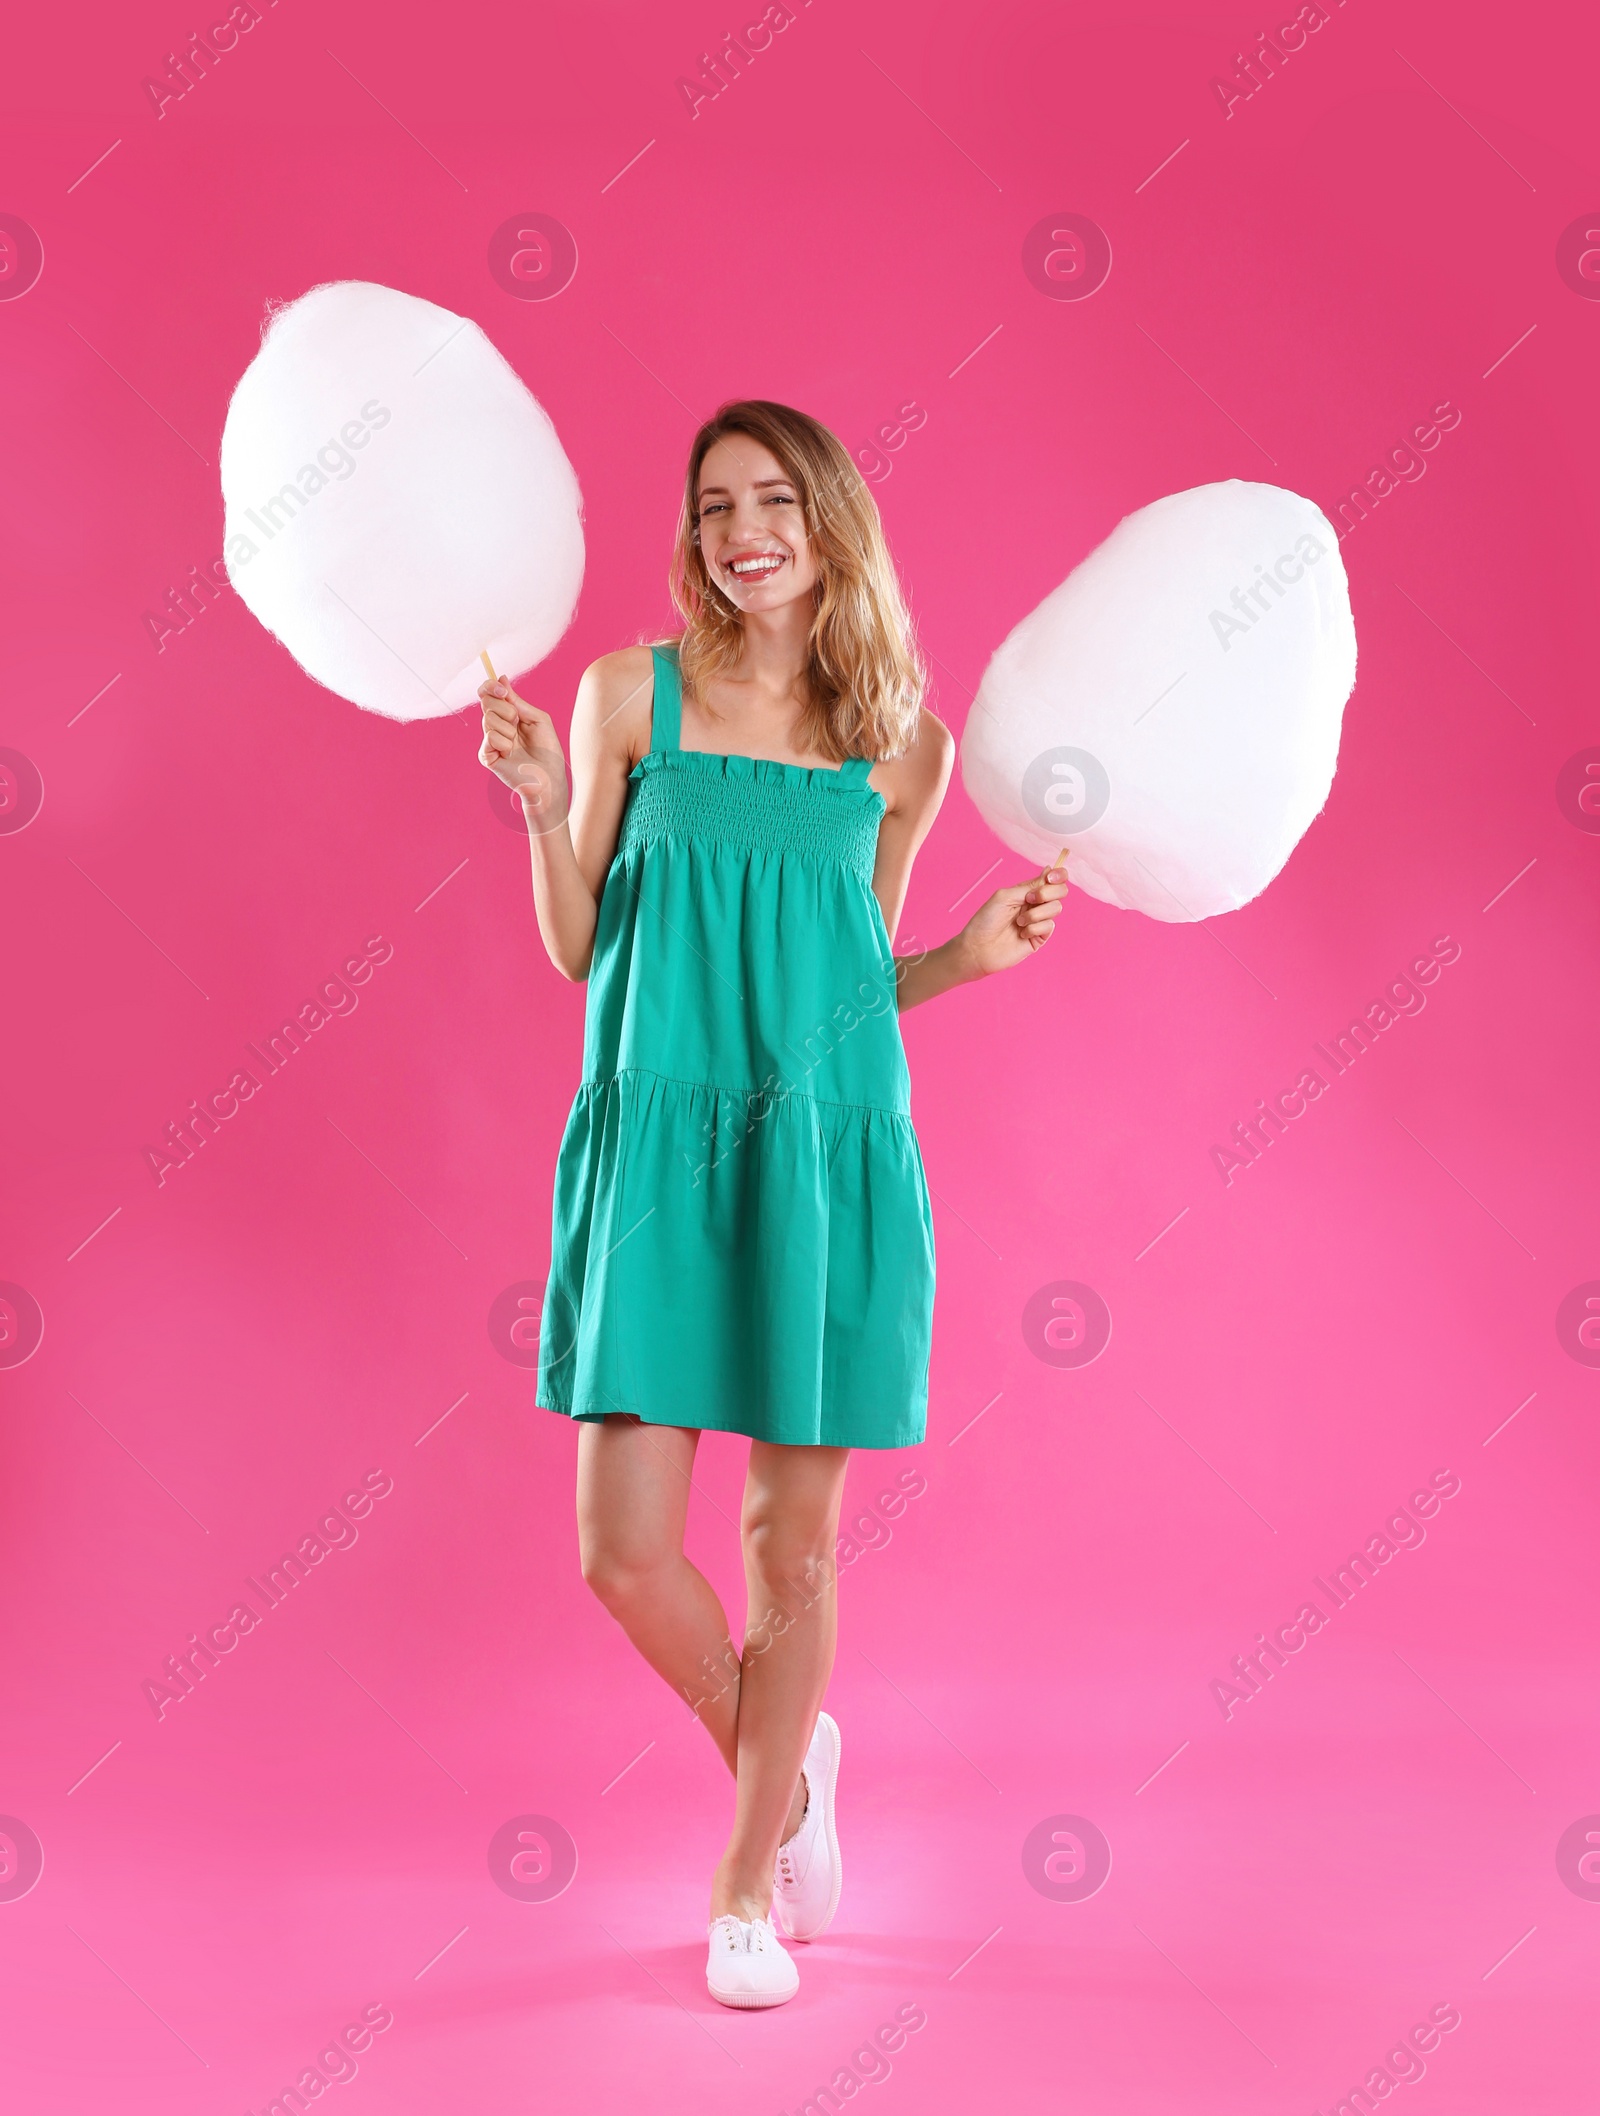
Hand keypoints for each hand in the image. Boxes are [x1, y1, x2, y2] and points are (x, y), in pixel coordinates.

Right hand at [478, 676, 569, 831]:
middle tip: (518, 723)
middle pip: (486, 702)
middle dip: (506, 709)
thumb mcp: (537, 719)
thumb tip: (501, 679)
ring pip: (488, 719)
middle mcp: (496, 726)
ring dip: (509, 728)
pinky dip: (504, 742)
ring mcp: (489, 741)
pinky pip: (490, 737)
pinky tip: (510, 753)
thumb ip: (517, 701)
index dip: (490, 687)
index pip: (488, 694)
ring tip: (517, 743)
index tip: (502, 689)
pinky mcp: (486, 755)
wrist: (550, 777)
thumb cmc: (548, 750)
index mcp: (507, 715)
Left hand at [957, 861, 1068, 976]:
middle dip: (1047, 893)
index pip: (1052, 879)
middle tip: (1030, 899)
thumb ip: (1029, 885)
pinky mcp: (1040, 937)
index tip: (1049, 878)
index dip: (1058, 875)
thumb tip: (1049, 870)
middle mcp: (1035, 905)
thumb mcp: (1006, 896)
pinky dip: (1034, 928)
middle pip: (1060, 892)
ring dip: (1035, 914)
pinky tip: (1021, 934)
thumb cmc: (986, 920)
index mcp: (1027, 892)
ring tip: (1018, 922)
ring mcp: (1039, 921)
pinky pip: (1049, 926)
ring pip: (1056, 908)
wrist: (978, 948)